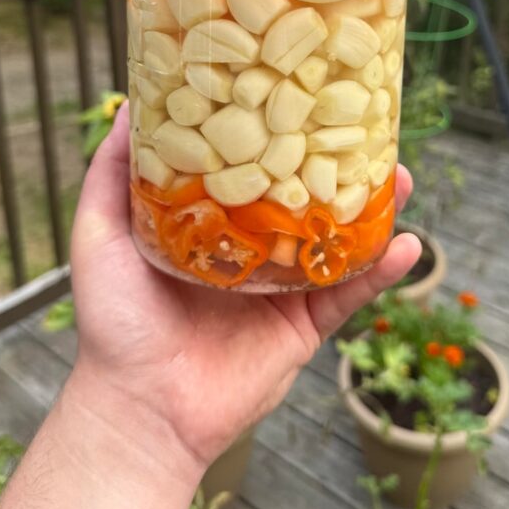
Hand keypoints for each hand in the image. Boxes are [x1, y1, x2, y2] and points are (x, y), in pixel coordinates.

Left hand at [69, 103, 419, 472]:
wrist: (141, 406)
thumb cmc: (115, 321)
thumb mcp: (100, 233)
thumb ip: (112, 174)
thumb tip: (131, 106)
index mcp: (211, 226)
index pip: (252, 171)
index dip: (277, 138)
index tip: (298, 101)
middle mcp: (251, 251)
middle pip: (304, 200)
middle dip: (336, 168)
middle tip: (364, 135)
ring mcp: (281, 289)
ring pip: (337, 241)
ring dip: (373, 212)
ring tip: (399, 178)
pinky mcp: (303, 327)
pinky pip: (350, 294)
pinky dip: (382, 272)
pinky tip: (408, 245)